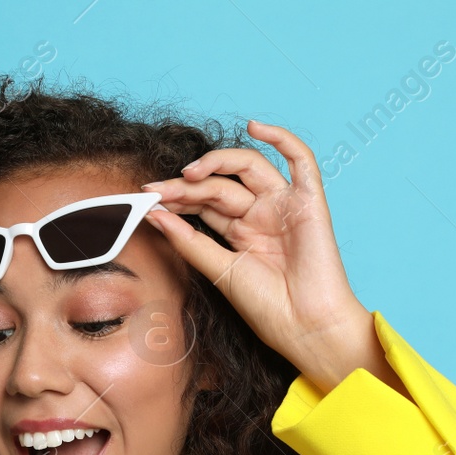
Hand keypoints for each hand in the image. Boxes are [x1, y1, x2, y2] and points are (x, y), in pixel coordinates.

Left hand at [140, 120, 398, 394]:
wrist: (306, 327)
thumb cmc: (267, 308)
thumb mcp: (219, 271)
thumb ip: (189, 242)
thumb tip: (155, 215)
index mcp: (240, 233)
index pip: (203, 203)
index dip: (176, 198)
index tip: (146, 199)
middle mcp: (261, 215)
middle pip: (220, 186)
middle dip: (187, 186)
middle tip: (158, 190)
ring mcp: (284, 206)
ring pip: (248, 168)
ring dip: (217, 163)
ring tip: (189, 172)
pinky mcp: (309, 201)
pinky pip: (300, 160)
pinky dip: (281, 138)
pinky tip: (254, 126)